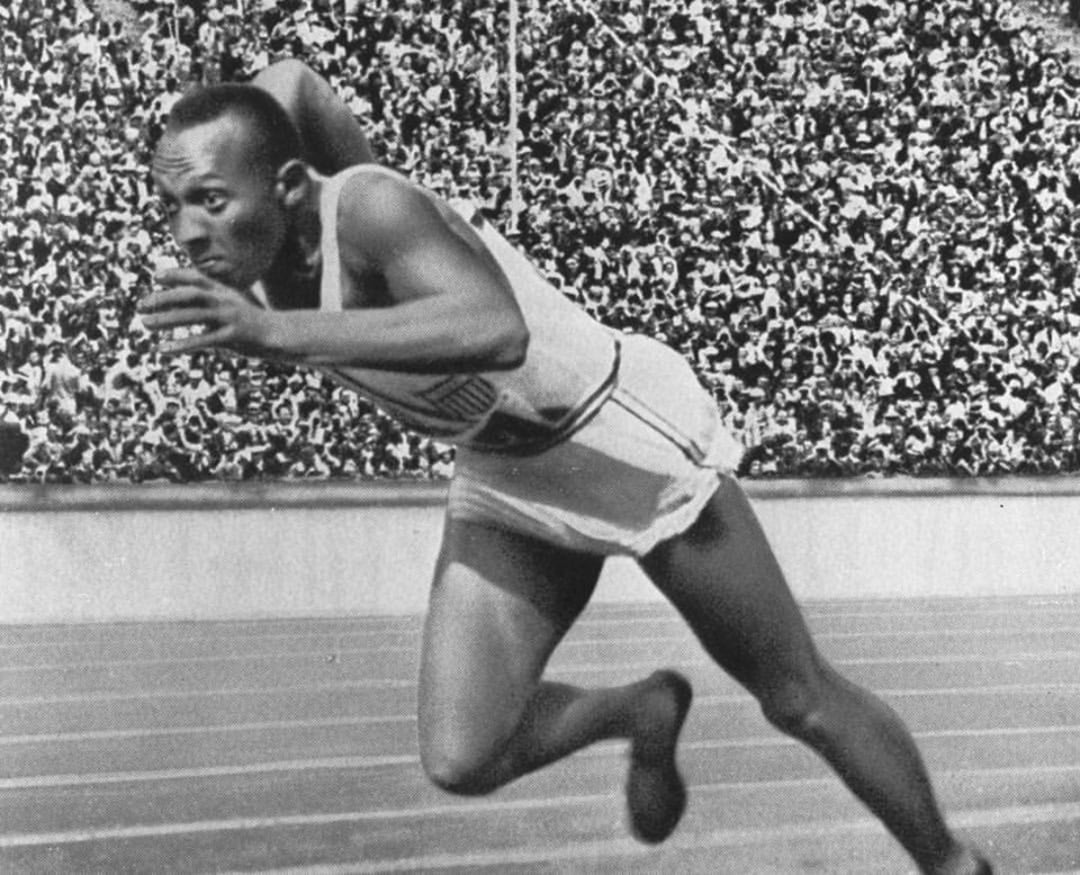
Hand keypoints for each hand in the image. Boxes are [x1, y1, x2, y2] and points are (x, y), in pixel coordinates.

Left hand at [138, 268, 270, 355]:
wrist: (280, 335)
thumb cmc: (250, 322)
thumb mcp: (232, 305)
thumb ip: (210, 302)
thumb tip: (181, 304)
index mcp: (224, 291)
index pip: (197, 278)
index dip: (176, 275)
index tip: (156, 277)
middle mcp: (225, 301)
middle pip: (190, 294)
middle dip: (164, 298)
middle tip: (141, 305)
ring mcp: (229, 318)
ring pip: (193, 315)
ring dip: (166, 319)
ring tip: (145, 323)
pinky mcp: (232, 337)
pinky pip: (203, 341)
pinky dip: (181, 345)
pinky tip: (164, 349)